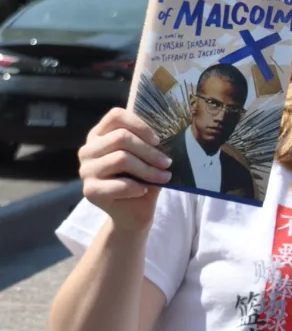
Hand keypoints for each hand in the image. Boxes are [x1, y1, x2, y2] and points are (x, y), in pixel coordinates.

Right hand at [78, 107, 172, 231]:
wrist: (133, 214)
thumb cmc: (141, 181)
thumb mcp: (147, 159)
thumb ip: (149, 143)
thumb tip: (168, 130)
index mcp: (99, 136)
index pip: (116, 116)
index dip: (140, 125)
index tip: (157, 140)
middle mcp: (87, 150)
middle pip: (121, 137)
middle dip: (150, 151)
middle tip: (167, 163)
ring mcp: (85, 170)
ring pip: (121, 158)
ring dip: (148, 170)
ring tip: (163, 177)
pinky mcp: (90, 191)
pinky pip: (120, 184)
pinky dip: (138, 187)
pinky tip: (144, 190)